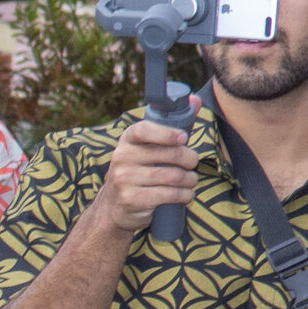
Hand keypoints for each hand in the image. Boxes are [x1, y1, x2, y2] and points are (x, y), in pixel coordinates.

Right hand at [80, 118, 196, 246]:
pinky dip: (184, 195)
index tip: (183, 138)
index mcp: (127, 140)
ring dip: (189, 179)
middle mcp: (122, 158)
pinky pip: (168, 195)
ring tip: (190, 180)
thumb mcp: (148, 148)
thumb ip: (171, 125)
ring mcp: (124, 179)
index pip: (143, 130)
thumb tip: (194, 100)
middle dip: (189, 159)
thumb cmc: (138, 172)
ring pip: (172, 176)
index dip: (166, 133)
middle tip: (192, 163)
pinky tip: (185, 195)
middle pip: (168, 155)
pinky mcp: (131, 199)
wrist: (113, 207)